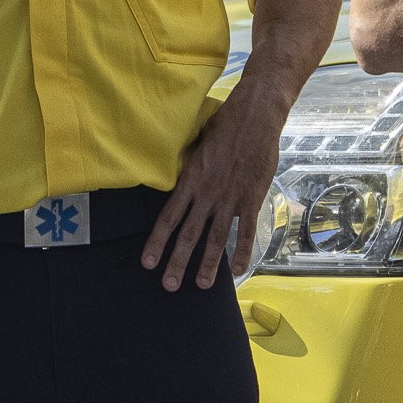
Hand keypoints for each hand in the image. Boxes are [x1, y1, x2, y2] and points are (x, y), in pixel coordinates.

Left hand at [145, 89, 280, 290]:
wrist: (254, 116)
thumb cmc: (224, 124)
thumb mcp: (197, 144)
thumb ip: (189, 167)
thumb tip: (180, 178)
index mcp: (190, 180)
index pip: (168, 218)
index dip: (156, 242)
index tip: (148, 263)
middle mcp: (206, 194)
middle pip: (188, 235)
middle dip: (177, 262)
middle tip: (169, 286)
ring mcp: (229, 198)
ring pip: (216, 238)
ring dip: (208, 265)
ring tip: (202, 285)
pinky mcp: (251, 198)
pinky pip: (246, 231)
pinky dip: (243, 251)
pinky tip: (239, 270)